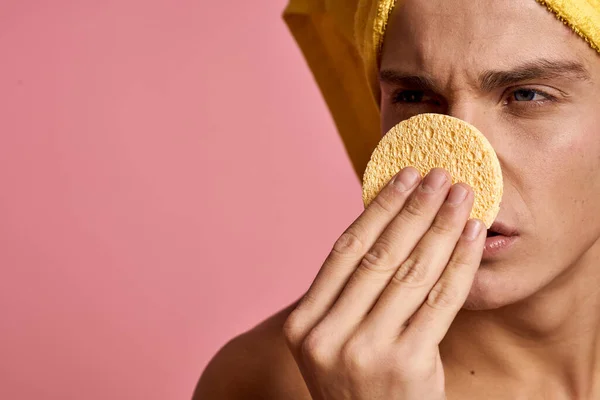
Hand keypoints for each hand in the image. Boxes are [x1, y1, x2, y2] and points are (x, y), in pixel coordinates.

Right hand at [283, 167, 485, 399]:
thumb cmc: (356, 385)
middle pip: (378, 255)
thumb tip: (382, 227)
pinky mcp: (407, 366)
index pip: (344, 250)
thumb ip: (344, 296)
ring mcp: (366, 352)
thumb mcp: (331, 343)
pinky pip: (439, 302)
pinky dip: (458, 264)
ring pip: (410, 272)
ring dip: (440, 227)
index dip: (377, 209)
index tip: (402, 178)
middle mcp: (328, 336)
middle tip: (439, 175)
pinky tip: (470, 235)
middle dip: (413, 209)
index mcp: (303, 325)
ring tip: (461, 196)